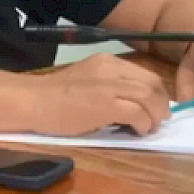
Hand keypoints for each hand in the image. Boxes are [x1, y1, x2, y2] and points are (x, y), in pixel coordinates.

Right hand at [28, 54, 171, 136]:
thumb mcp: (87, 80)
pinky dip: (142, 124)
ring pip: (149, 97)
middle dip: (161, 105)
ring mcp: (108, 85)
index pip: (145, 74)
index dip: (157, 93)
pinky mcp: (105, 103)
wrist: (33, 101)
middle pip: (152, 83)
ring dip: (154, 116)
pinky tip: (135, 132)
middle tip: (157, 121)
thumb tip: (135, 104)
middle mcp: (111, 68)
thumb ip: (110, 86)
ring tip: (147, 128)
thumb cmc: (55, 96)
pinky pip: (137, 113)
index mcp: (107, 61)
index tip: (155, 109)